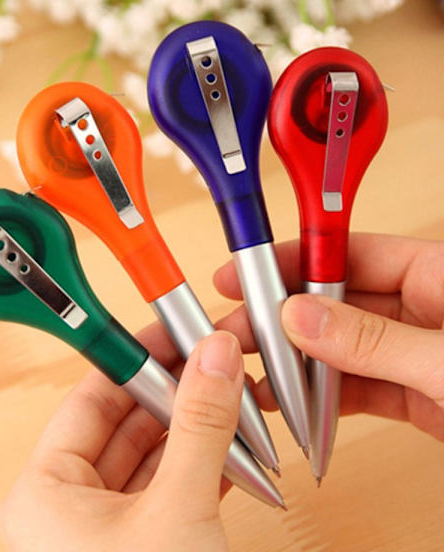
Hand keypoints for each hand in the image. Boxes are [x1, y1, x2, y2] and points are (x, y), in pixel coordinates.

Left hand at [0, 330, 245, 551]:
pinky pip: (172, 487)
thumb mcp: (176, 510)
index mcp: (45, 493)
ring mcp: (108, 529)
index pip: (92, 398)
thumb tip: (214, 358)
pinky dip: (205, 465)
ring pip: (155, 455)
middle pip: (128, 422)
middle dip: (178, 392)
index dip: (137, 360)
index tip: (171, 333)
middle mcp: (69, 508)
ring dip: (198, 428)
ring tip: (231, 395)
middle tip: (214, 361)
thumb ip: (199, 427)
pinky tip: (234, 442)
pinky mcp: (145, 543)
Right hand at [214, 233, 443, 440]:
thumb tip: (300, 318)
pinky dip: (323, 400)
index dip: (294, 260)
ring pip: (339, 349)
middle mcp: (421, 309)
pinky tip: (293, 405)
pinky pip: (357, 388)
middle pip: (334, 303)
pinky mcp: (414, 394)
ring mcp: (413, 353)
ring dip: (297, 364)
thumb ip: (373, 340)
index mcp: (436, 277)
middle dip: (283, 319)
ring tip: (253, 375)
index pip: (350, 254)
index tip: (249, 270)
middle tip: (237, 330)